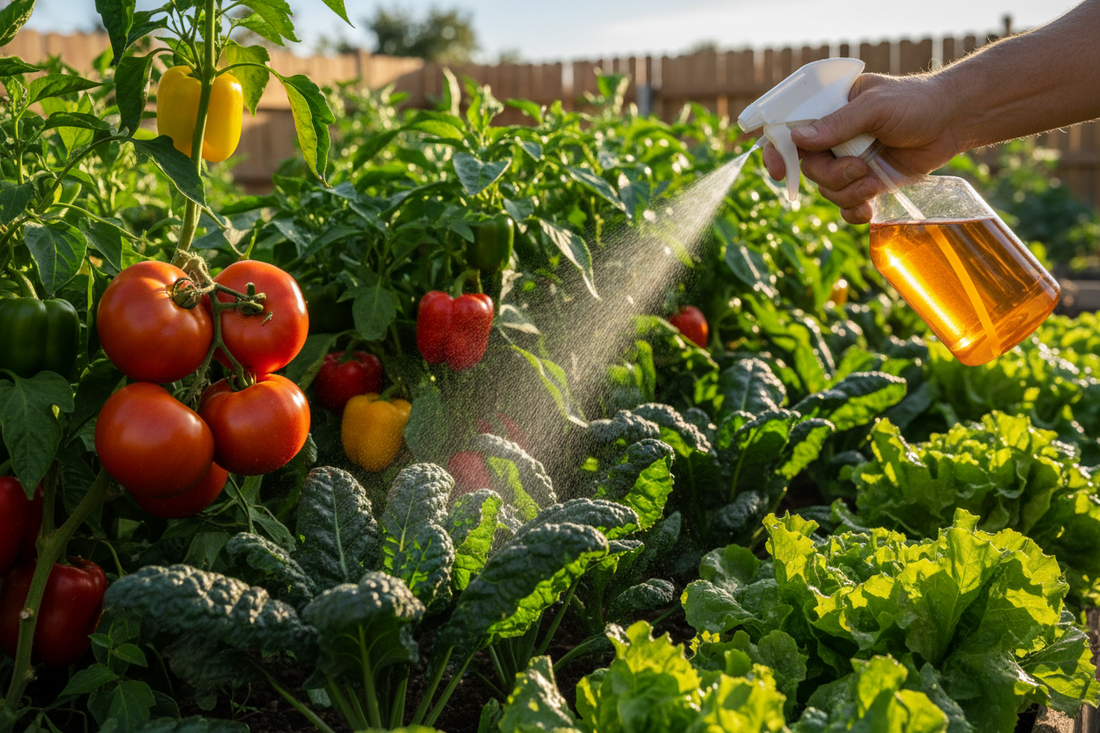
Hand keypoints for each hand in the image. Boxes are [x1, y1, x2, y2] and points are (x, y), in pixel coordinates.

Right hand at [761, 73, 962, 223]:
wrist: (952, 123)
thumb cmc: (916, 102)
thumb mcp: (876, 106)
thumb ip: (838, 123)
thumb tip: (797, 138)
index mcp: (828, 110)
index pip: (789, 130)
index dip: (777, 151)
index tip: (776, 170)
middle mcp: (833, 137)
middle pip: (807, 167)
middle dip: (830, 175)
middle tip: (858, 168)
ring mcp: (847, 162)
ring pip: (826, 189)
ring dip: (848, 192)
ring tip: (873, 180)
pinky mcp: (865, 183)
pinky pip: (845, 206)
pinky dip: (854, 211)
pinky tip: (869, 209)